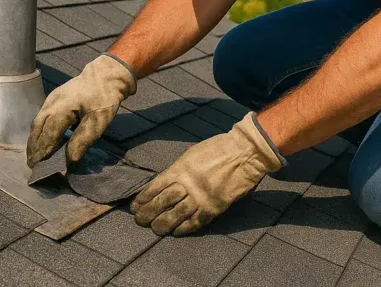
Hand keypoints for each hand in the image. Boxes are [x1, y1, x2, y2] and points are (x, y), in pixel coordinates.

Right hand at [26, 54, 136, 167]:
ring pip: (37, 122)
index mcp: (62, 109)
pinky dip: (39, 130)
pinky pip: (42, 116)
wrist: (107, 74)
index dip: (42, 151)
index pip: (48, 135)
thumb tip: (69, 160)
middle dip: (33, 147)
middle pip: (37, 129)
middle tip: (32, 164)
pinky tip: (43, 138)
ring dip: (34, 139)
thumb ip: (82, 140)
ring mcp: (51, 99)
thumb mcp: (98, 121)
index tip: (38, 166)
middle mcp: (52, 103)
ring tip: (34, 154)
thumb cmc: (104, 97)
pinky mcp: (54, 97)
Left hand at [130, 112, 285, 235]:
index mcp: (181, 168)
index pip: (155, 186)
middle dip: (148, 213)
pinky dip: (185, 228)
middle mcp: (188, 183)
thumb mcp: (192, 154)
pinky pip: (196, 221)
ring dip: (163, 224)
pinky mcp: (215, 206)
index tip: (135, 206)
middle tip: (140, 221)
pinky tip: (176, 232)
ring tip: (155, 229)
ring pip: (176, 215)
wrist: (245, 153)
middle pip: (162, 202)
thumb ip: (178, 170)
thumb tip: (163, 184)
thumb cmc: (218, 149)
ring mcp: (201, 196)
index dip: (143, 198)